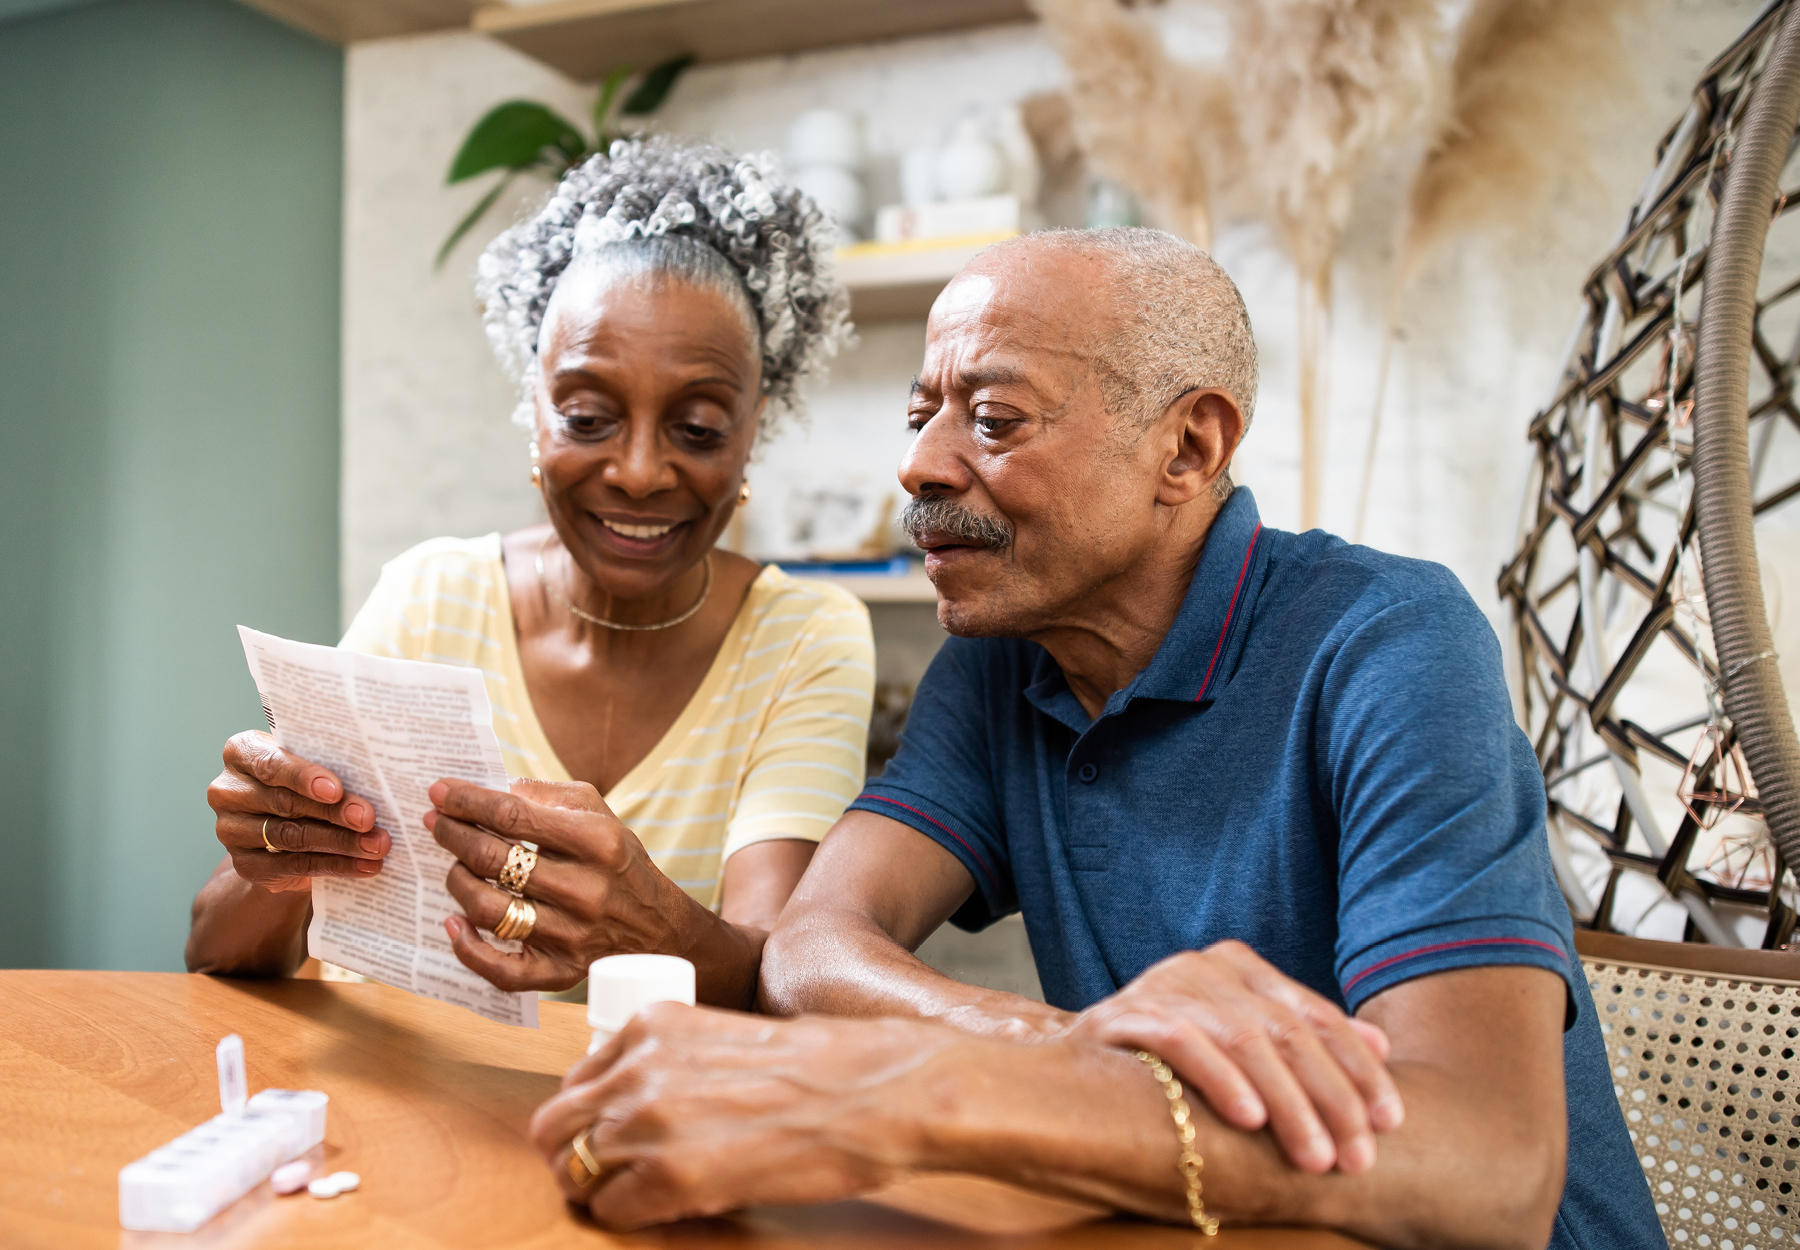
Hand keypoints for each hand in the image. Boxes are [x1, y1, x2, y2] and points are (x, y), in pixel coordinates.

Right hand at [206, 731, 389, 892]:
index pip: (270, 763)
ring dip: (341, 842)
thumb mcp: (311, 767)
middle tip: (369, 819)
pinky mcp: (245, 865)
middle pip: (286, 802)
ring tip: (376, 845)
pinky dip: (335, 866)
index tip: (336, 790)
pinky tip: (364, 865)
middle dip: (334, 812)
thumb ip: (329, 767)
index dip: (303, 777)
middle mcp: (228, 790)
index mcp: (242, 752)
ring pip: (292, 836)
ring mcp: (231, 830)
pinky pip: (295, 866)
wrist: (280, 833)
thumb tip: (376, 784)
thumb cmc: (304, 783)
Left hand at [425, 778, 705, 992]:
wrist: (658, 926)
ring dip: (457, 882)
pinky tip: (453, 923)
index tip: (439, 791)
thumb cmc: (617, 861)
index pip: (513, 816)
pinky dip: (468, 948)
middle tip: (435, 823)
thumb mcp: (599, 813)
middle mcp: (585, 889)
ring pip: (488, 909)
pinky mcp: (561, 971)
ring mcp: (572, 935)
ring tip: (454, 866)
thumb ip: (548, 795)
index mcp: (596, 841)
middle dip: (452, 834)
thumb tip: (494, 790)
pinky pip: (501, 969)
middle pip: (493, 859)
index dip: (468, 801)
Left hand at [530, 1003, 943, 1229]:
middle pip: (554, 1126)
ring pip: (573, 1171)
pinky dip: (630, 1217)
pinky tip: (669, 1208)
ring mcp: (648, 1121)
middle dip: (573, 1156)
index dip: (589, 1116)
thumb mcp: (727, 1037)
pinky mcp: (669, 1177)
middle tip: (608, 1176)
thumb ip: (674, 1061)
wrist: (873, 1091)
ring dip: (601, 1190)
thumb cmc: (822, 1066)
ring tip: (644, 1195)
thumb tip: (641, 1106)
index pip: (575, 1080)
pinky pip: (611, 1210)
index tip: (608, 1135)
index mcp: (653, 1024)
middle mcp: (639, 1067)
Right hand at [1065, 942, 1402, 1174]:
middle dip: (1331, 1099)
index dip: (1359, 1070)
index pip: (1317, 1017)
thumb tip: (1380, 1045)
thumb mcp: (1244, 1047)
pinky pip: (1184, 1043)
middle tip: (1357, 1157)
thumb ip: (1305, 1040)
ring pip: (1245, 1040)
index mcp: (1241, 966)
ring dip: (1288, 1104)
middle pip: (1287, 1032)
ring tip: (1314, 1155)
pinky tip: (1250, 1119)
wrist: (1069, 1070)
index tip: (1390, 1121)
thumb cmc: (1171, 1066)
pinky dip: (1222, 1079)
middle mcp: (1206, 966)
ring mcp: (1165, 984)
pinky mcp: (1126, 1013)